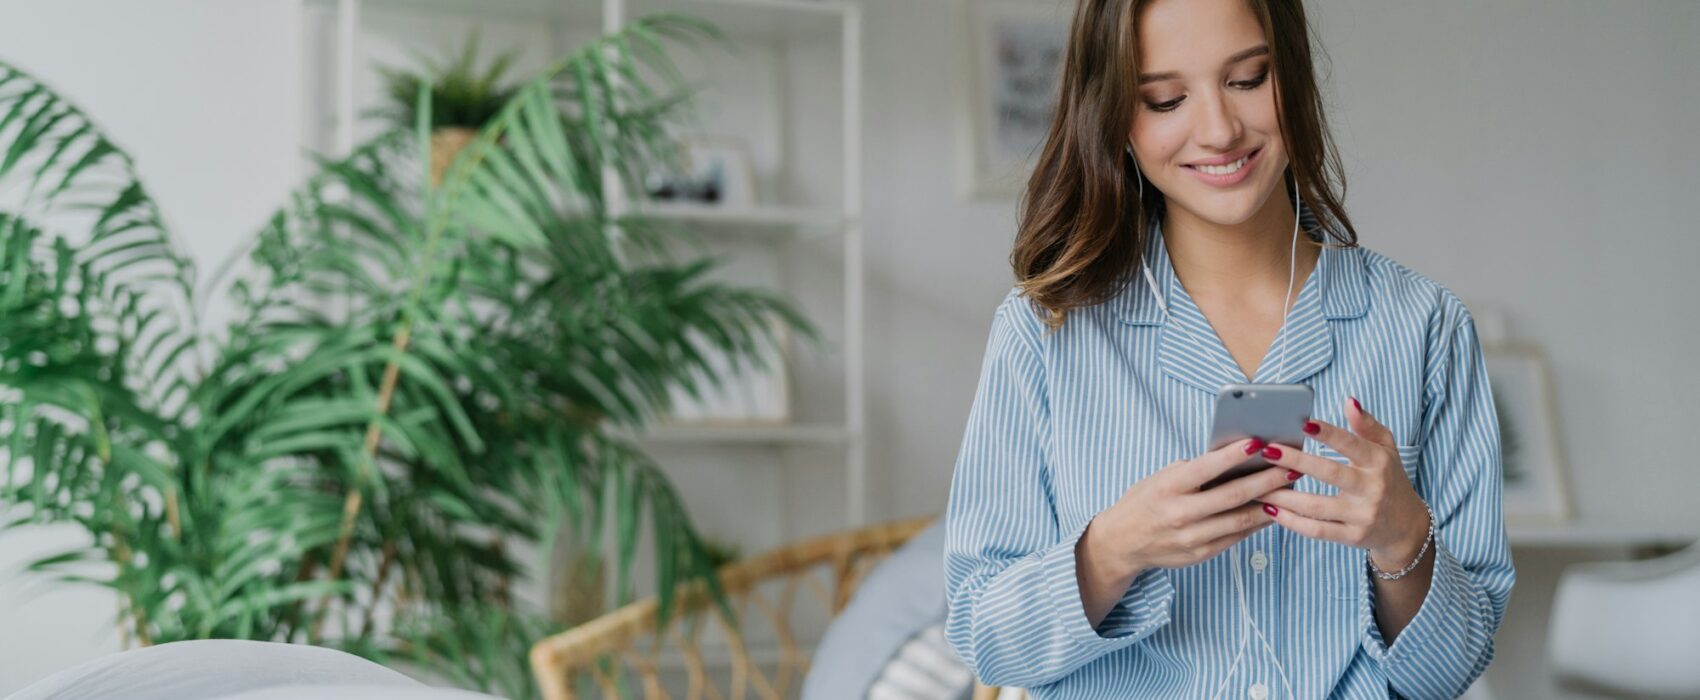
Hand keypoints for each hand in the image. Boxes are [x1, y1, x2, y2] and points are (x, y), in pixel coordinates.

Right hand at [1085, 437, 1297, 578]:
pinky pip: (1237, 535)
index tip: (1259, 442)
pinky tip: (1273, 509)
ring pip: (1242, 519)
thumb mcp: (1160, 478)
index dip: (1234, 455)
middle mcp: (1180, 514)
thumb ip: (1193, 470)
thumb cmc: (1144, 502)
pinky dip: (1257, 522)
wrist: (1122, 543)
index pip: (1206, 468)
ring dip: (1271, 503)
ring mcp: (1192, 537)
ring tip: (1290, 488)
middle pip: (1233, 496)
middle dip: (1267, 480)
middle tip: (1292, 467)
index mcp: (1167, 488)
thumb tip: (1234, 459)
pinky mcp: (1201, 554)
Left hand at [1255, 397, 1429, 567]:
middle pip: (1329, 473)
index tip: (1302, 422)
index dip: (1328, 433)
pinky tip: (1270, 510)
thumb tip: (1349, 401)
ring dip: (1283, 496)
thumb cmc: (1389, 479)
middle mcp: (1372, 488)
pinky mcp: (1353, 537)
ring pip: (1317, 506)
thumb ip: (1367, 425)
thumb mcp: (1386, 450)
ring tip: (1257, 485)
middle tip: (1266, 450)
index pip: (1351, 444)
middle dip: (1295, 461)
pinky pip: (1317, 531)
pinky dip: (1291, 522)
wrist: (1407, 527)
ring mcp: (1362, 515)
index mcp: (1378, 462)